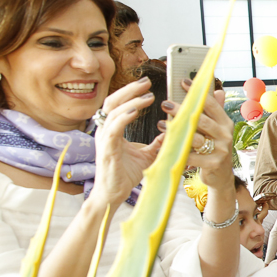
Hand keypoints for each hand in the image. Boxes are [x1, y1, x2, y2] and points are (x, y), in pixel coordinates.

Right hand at [89, 78, 160, 208]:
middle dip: (130, 90)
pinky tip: (136, 110)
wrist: (113, 195)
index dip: (131, 93)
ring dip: (131, 100)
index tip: (146, 85)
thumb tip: (172, 132)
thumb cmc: (126, 175)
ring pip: (113, 111)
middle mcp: (105, 131)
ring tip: (148, 95)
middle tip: (146, 81)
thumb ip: (157, 143)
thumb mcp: (147, 155)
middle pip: (113, 101)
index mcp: (113, 130)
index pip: (119, 104)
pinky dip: (124, 117)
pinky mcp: (106, 149)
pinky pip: (113, 128)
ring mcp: (104, 139)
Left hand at [158, 82, 233, 189]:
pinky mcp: (213, 164)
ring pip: (196, 138)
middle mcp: (226, 135)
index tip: (182, 82)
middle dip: (182, 111)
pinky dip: (179, 152)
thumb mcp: (217, 129)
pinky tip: (166, 147)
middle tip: (165, 104)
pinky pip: (193, 156)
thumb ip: (215, 111)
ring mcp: (221, 150)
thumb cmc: (214, 149)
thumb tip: (218, 91)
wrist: (221, 176)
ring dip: (177, 132)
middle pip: (202, 119)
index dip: (197, 93)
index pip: (211, 104)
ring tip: (161, 125)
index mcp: (225, 123)